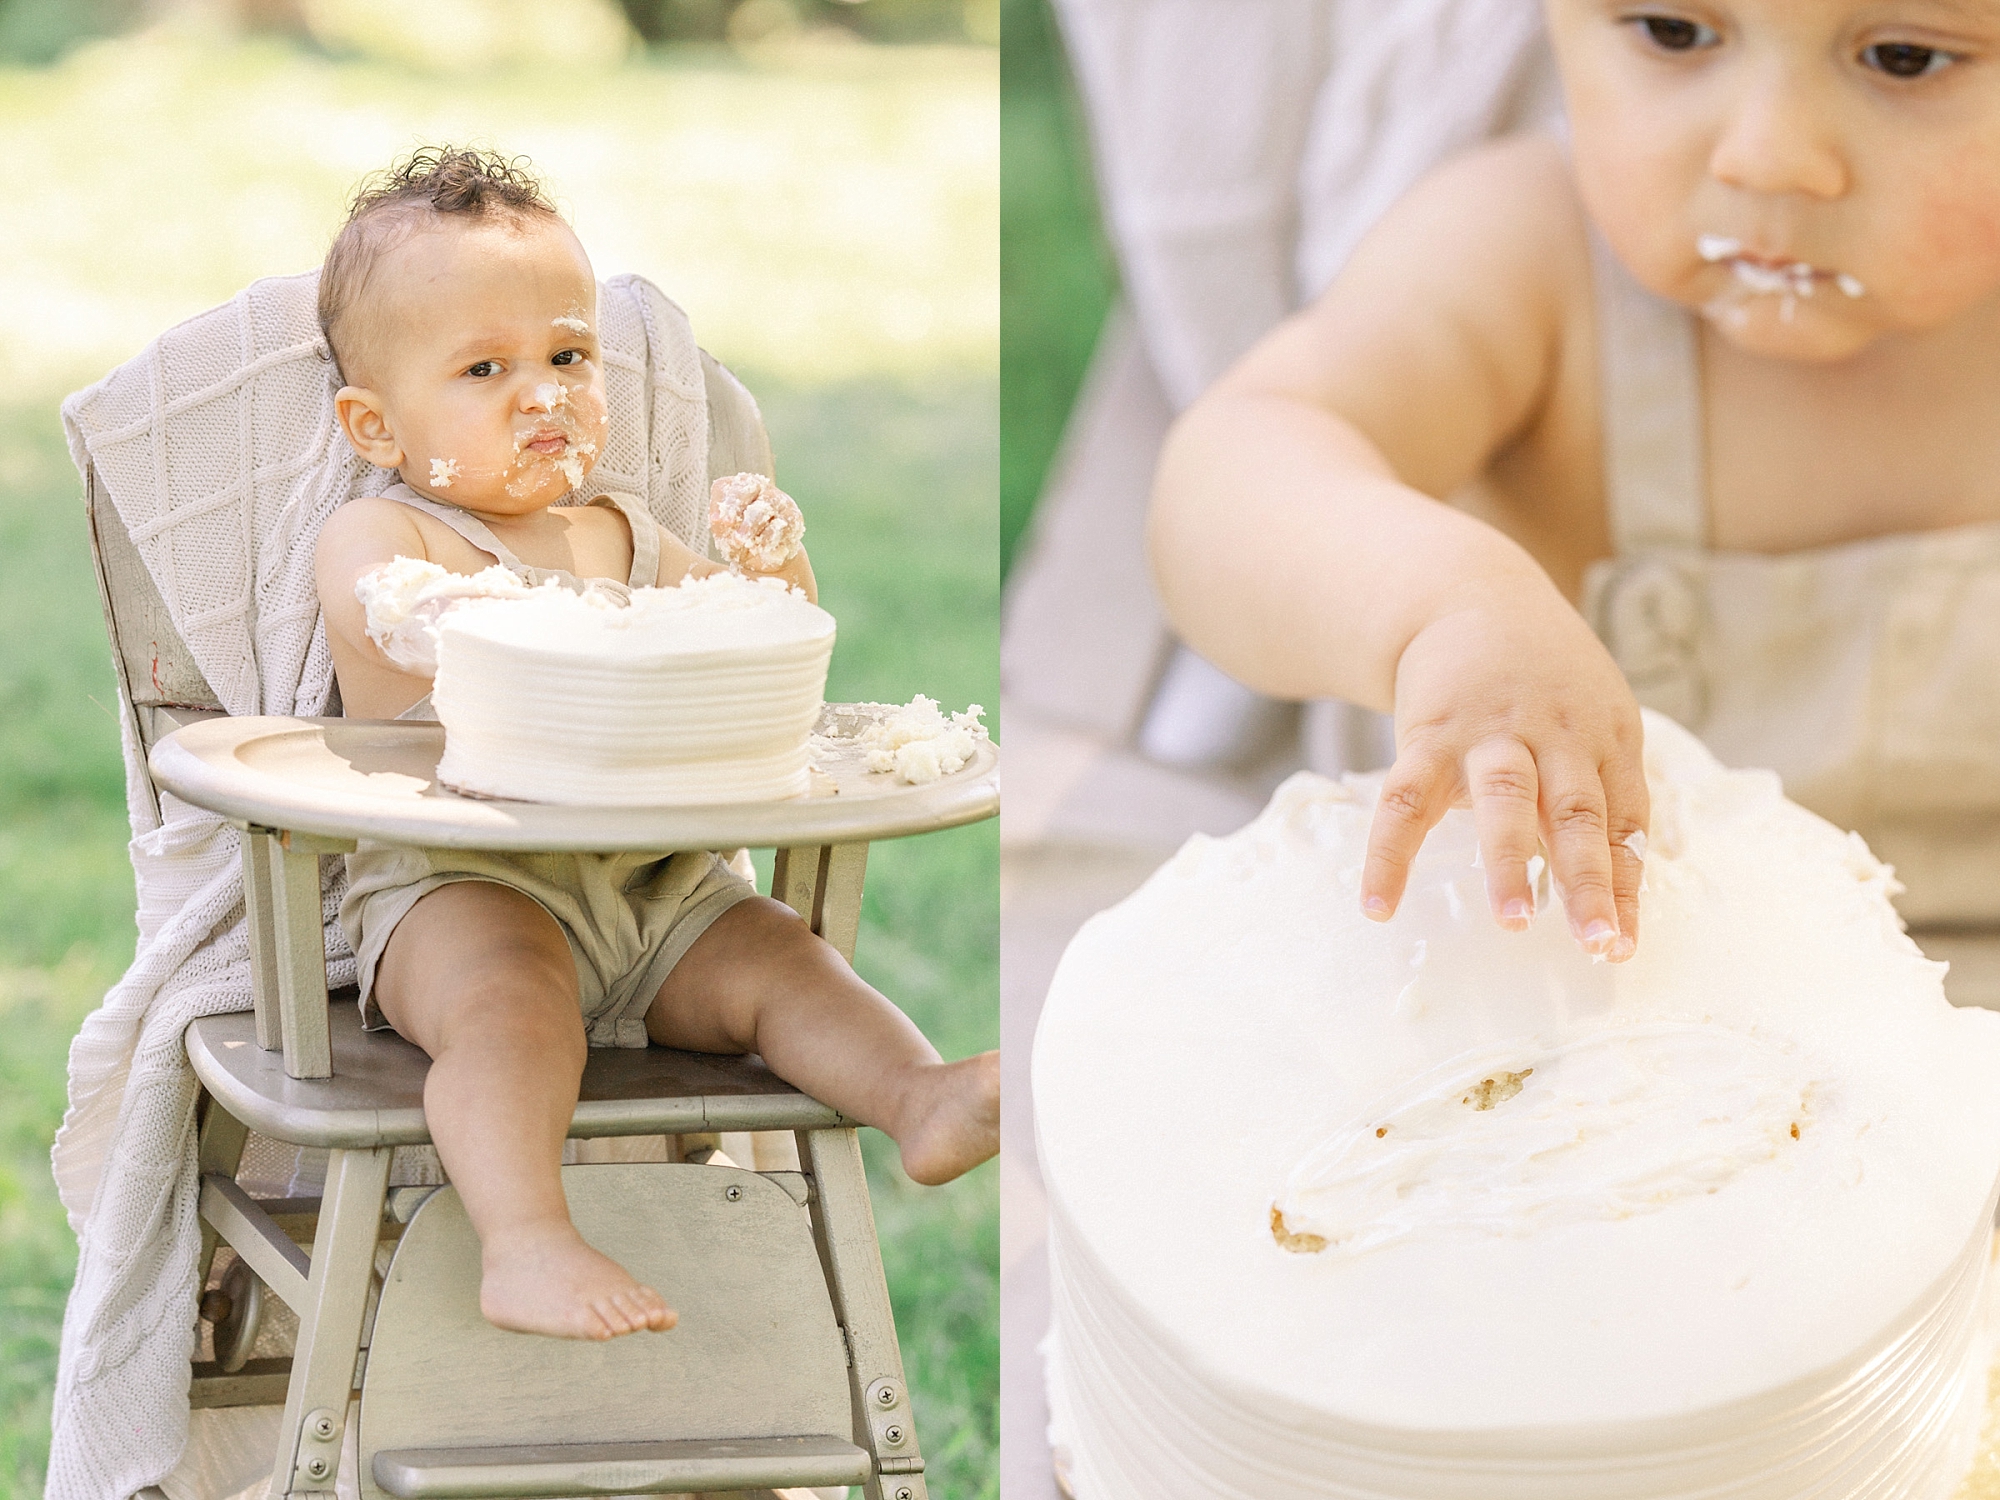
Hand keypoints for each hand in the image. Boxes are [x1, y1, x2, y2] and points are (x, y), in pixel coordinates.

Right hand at [1362, 577, 1648, 960]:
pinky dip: (1389, 854)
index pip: (1620, 823)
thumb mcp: (1591, 718)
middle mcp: (1552, 735)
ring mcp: (1488, 732)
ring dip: (1509, 861)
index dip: (1622, 884)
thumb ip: (1600, 789)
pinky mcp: (1428, 734)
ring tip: (1512, 920)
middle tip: (1593, 940)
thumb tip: (1616, 884)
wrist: (1470, 595)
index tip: (1621, 945)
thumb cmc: (1541, 678)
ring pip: (1504, 800)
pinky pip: (1405, 799)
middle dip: (1586, 881)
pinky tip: (1378, 904)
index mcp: (1602, 738)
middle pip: (1575, 813)